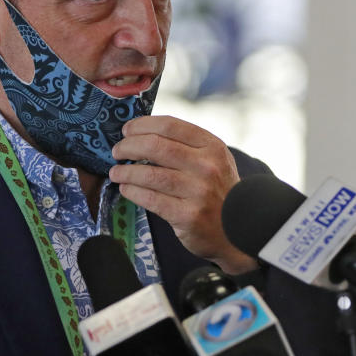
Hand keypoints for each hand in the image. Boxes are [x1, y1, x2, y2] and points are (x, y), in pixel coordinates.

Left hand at [109, 115, 257, 274]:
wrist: (239, 230)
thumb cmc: (219, 192)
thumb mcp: (214, 161)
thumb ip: (187, 146)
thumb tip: (142, 135)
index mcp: (212, 146)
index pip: (170, 125)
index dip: (142, 125)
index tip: (127, 130)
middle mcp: (208, 166)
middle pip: (156, 146)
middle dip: (129, 146)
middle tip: (117, 151)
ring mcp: (199, 192)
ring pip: (150, 174)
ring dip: (126, 172)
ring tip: (116, 172)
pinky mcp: (188, 216)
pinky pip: (151, 199)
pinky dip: (133, 192)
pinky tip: (126, 189)